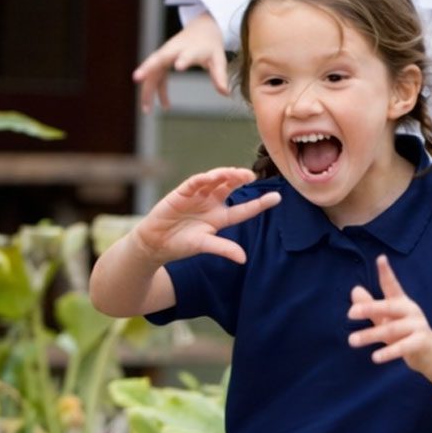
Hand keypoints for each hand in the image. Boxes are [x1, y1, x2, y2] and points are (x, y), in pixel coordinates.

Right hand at [133, 14, 228, 112]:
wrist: (201, 29)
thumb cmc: (210, 45)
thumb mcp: (218, 59)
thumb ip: (219, 75)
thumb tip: (225, 93)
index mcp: (191, 48)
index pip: (186, 54)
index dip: (183, 59)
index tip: (179, 66)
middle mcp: (174, 50)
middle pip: (158, 59)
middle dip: (147, 67)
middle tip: (137, 77)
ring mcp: (165, 55)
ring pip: (152, 72)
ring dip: (147, 89)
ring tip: (146, 110)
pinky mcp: (161, 62)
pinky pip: (156, 78)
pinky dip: (157, 91)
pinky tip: (165, 106)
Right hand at [133, 168, 278, 265]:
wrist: (154, 244)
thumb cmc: (181, 244)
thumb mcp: (204, 245)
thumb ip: (223, 248)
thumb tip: (243, 258)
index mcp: (221, 216)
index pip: (244, 208)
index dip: (260, 203)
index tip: (277, 197)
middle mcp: (212, 202)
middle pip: (231, 187)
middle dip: (241, 179)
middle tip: (251, 176)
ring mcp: (198, 196)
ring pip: (216, 180)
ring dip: (225, 175)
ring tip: (236, 174)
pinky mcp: (182, 193)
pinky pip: (195, 182)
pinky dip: (203, 178)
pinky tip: (212, 177)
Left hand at [349, 255, 431, 372]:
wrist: (431, 354)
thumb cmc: (406, 335)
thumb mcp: (386, 320)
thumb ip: (371, 307)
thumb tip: (354, 290)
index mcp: (401, 303)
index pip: (393, 286)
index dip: (386, 272)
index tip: (380, 258)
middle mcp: (410, 311)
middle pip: (389, 306)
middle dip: (370, 308)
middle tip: (350, 313)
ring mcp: (418, 326)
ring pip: (391, 329)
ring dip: (370, 335)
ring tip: (352, 341)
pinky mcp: (421, 342)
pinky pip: (403, 347)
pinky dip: (388, 352)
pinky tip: (375, 357)